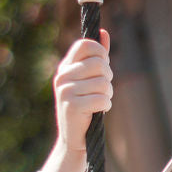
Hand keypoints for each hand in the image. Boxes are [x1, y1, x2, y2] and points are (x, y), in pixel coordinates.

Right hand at [53, 29, 111, 151]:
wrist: (73, 139)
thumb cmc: (85, 107)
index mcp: (65, 67)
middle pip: (99, 63)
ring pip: (103, 83)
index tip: (103, 66)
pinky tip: (98, 111)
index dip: (100, 53)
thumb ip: (97, 57)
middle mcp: (62, 77)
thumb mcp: (89, 79)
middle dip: (108, 77)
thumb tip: (103, 33)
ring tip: (99, 102)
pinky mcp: (72, 106)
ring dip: (108, 94)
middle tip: (103, 90)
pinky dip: (106, 105)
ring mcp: (65, 91)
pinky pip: (102, 99)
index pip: (85, 44)